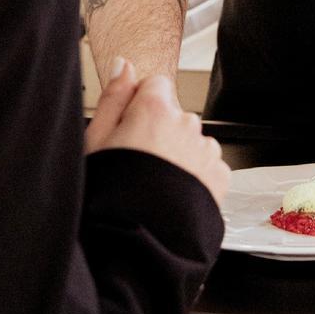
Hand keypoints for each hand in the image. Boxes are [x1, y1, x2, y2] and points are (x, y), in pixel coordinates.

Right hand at [86, 59, 230, 204]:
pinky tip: (171, 195)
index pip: (154, 84)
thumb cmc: (110, 198)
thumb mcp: (95, 142)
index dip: (139, 105)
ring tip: (154, 185)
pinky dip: (194, 176)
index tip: (128, 127)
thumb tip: (124, 66)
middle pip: (173, 114)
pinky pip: (206, 165)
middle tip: (136, 164)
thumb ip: (114, 97)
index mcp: (154, 110)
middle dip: (158, 131)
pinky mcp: (219, 177)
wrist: (136, 247)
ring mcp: (205, 150)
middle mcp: (186, 124)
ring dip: (178, 154)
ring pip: (191, 140)